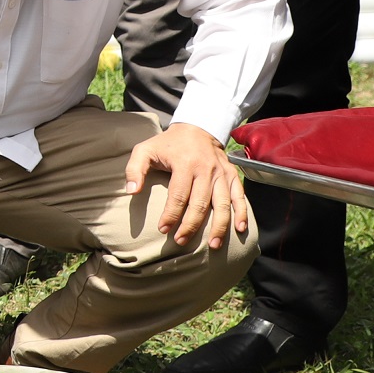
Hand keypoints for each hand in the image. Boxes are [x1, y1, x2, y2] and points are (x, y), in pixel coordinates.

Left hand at [124, 122, 248, 249]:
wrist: (197, 127)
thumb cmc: (167, 144)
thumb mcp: (145, 150)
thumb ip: (134, 169)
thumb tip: (131, 192)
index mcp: (185, 163)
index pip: (178, 195)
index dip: (171, 214)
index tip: (163, 229)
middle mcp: (206, 169)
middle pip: (200, 203)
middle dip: (190, 225)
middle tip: (181, 241)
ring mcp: (221, 173)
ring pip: (222, 204)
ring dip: (219, 226)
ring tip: (212, 246)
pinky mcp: (232, 175)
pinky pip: (240, 196)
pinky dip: (242, 213)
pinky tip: (240, 230)